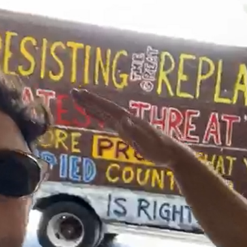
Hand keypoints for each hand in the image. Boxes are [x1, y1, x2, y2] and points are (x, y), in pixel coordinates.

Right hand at [71, 88, 193, 167]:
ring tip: (79, 100)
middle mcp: (128, 120)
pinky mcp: (129, 133)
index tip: (80, 93)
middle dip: (89, 100)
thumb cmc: (160, 150)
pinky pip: (110, 122)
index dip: (94, 101)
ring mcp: (128, 126)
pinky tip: (95, 116)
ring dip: (93, 107)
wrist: (173, 154)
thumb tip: (123, 120)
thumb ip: (135, 132)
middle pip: (105, 108)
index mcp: (130, 121)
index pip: (108, 108)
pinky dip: (100, 117)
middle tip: (73, 92)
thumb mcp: (147, 143)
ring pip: (106, 114)